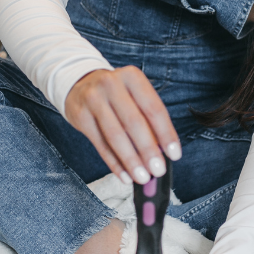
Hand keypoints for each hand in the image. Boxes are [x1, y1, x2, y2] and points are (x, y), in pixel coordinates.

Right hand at [64, 67, 180, 184]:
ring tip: (142, 177)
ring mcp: (93, 99)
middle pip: (134, 122)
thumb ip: (148, 120)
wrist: (79, 84)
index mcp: (132, 76)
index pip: (153, 108)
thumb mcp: (133, 95)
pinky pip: (100, 144)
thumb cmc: (116, 94)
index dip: (166, 134)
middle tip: (158, 170)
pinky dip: (114, 163)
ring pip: (115, 135)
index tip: (174, 154)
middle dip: (148, 150)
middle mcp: (111, 84)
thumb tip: (161, 153)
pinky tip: (125, 175)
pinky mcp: (80, 115)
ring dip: (131, 160)